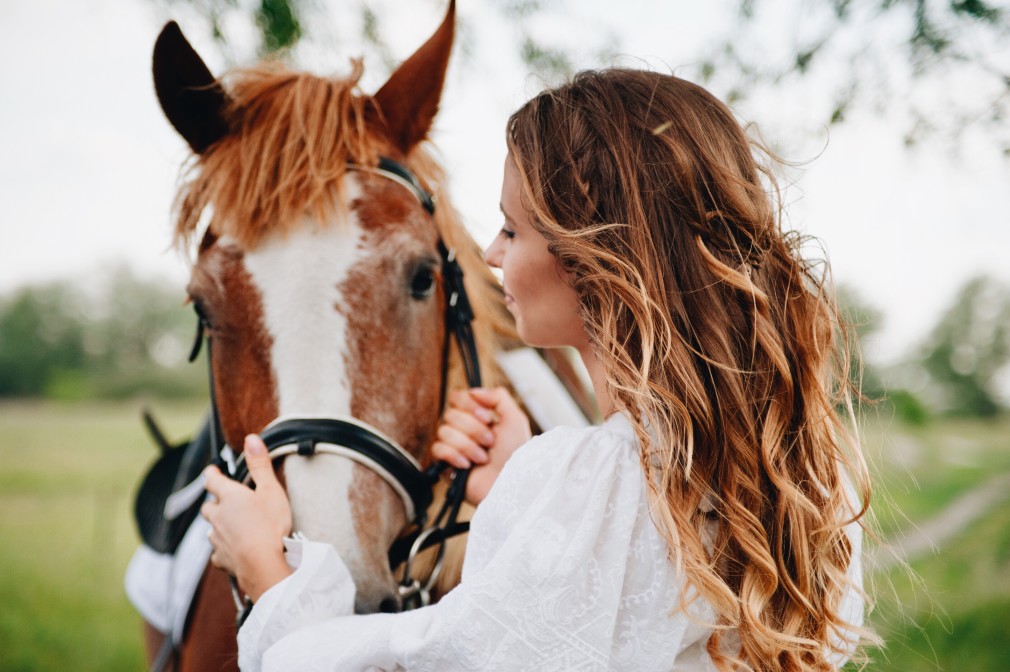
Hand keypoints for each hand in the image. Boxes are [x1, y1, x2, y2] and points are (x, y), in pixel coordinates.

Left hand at [201, 435, 292, 601]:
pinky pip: (218, 551)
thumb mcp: (271, 490)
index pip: (212, 480)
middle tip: (226, 500)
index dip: (212, 474)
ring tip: (232, 526)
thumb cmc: (270, 525)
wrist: (263, 565)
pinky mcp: (221, 559)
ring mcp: (217, 539)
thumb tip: (251, 439)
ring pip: (212, 529)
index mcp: (229, 497)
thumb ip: (260, 464)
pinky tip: (232, 550)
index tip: (213, 471)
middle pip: (208, 506)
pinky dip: (223, 548)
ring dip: (219, 525)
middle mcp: (218, 517)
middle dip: (215, 502)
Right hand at [431, 387, 531, 504]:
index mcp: (477, 417)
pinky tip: (468, 465)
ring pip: (444, 431)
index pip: (457, 397)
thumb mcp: (515, 419)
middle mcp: (462, 429)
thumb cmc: (516, 454)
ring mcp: (452, 446)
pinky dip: (455, 456)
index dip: (469, 405)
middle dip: (474, 429)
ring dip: (468, 445)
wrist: (510, 483)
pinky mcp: (444, 464)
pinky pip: (438, 449)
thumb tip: (473, 391)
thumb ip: (498, 396)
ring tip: (483, 458)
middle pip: (450, 414)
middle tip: (490, 442)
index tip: (487, 418)